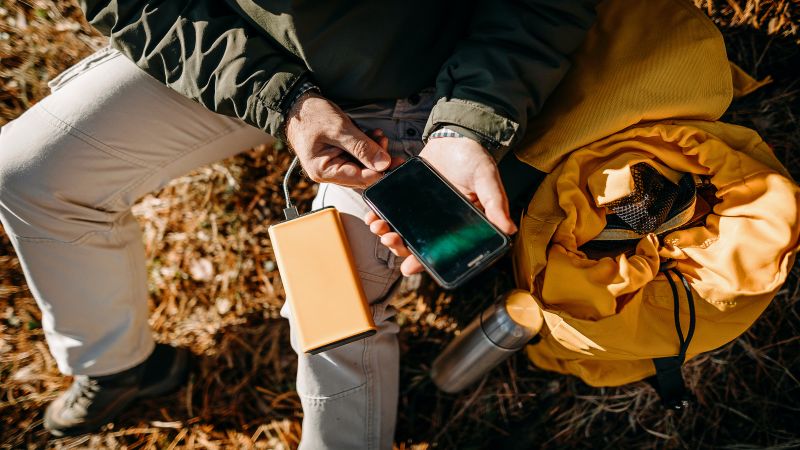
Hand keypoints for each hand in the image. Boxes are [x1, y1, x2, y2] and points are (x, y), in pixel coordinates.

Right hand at [285, 92, 390, 186]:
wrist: (297, 104)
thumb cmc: (311, 115)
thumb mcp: (339, 129)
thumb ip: (362, 147)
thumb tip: (383, 164)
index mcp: (324, 171)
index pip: (359, 179)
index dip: (380, 172)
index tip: (395, 161)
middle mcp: (328, 172)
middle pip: (362, 175)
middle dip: (378, 161)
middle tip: (387, 144)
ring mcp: (332, 165)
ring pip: (362, 165)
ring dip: (373, 152)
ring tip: (380, 136)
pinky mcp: (337, 156)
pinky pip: (357, 157)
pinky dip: (367, 147)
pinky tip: (373, 135)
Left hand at [364, 137, 516, 275]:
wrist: (456, 135)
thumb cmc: (476, 159)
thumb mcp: (487, 179)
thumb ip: (495, 203)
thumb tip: (508, 229)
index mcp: (458, 226)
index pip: (440, 253)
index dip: (424, 263)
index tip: (408, 268)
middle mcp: (438, 223)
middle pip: (415, 245)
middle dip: (399, 247)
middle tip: (389, 239)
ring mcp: (420, 211)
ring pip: (400, 230)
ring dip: (386, 233)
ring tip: (377, 226)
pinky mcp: (406, 196)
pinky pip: (391, 210)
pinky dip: (379, 214)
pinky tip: (372, 214)